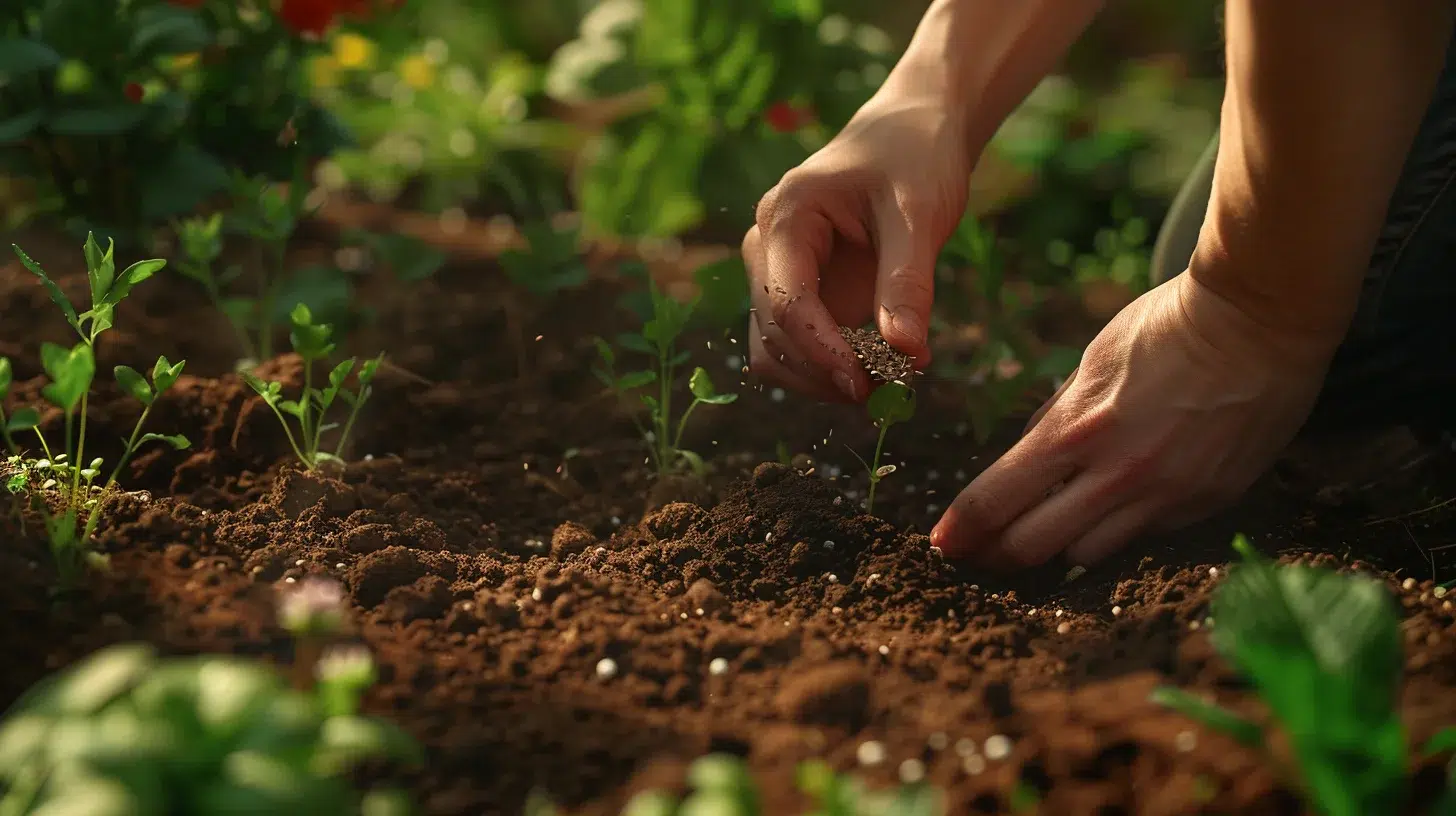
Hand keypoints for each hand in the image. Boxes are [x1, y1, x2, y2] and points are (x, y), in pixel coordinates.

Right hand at [742, 91, 971, 402]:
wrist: (911, 134)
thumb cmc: (915, 160)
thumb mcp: (920, 215)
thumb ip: (908, 282)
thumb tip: (906, 353)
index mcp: (787, 214)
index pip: (787, 301)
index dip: (821, 351)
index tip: (865, 384)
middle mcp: (767, 245)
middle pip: (773, 333)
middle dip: (825, 371)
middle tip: (891, 391)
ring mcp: (776, 271)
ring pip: (774, 350)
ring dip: (820, 379)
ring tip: (886, 385)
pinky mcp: (796, 292)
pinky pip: (794, 347)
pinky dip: (826, 369)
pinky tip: (874, 370)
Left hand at [930, 271, 1344, 566]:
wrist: (1262, 319)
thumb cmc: (1168, 327)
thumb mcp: (1093, 362)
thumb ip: (1058, 418)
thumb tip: (1027, 457)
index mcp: (1077, 430)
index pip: (997, 500)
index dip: (962, 530)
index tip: (942, 544)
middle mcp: (1117, 474)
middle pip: (1033, 547)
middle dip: (997, 556)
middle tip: (981, 556)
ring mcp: (1166, 496)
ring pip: (1087, 556)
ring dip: (1058, 551)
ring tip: (1043, 539)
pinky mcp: (1207, 504)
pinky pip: (1146, 537)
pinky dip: (1119, 531)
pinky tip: (1114, 512)